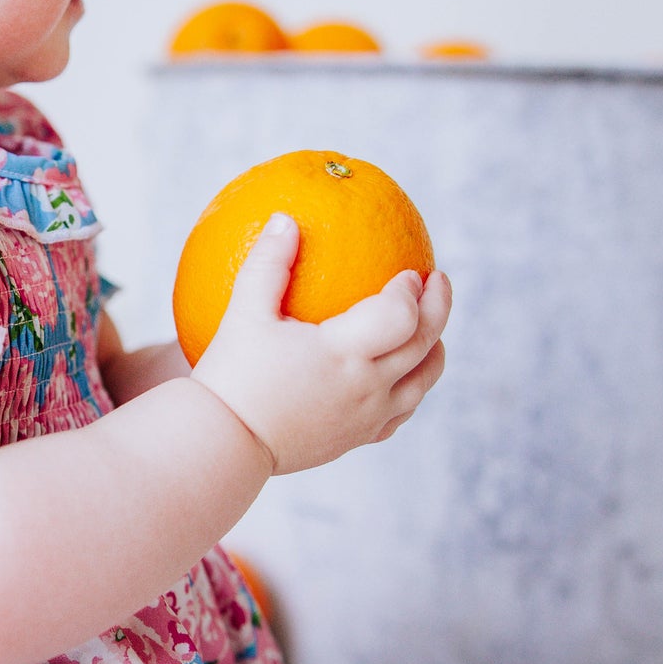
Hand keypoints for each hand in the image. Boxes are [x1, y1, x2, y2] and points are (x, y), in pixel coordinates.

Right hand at [191, 213, 451, 474]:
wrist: (224, 444)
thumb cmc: (231, 376)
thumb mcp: (244, 313)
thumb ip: (268, 263)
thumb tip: (285, 219)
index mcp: (343, 353)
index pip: (401, 315)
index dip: (411, 291)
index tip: (408, 272)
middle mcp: (366, 387)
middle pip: (425, 344)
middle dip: (438, 308)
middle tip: (437, 281)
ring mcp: (366, 417)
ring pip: (423, 382)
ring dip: (434, 349)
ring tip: (430, 327)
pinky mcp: (358, 438)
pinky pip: (401, 412)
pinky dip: (412, 386)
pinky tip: (402, 373)